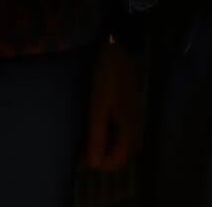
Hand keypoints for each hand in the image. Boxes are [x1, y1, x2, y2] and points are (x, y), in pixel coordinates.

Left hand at [83, 37, 139, 171]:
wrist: (115, 47)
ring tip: (81, 133)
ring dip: (100, 143)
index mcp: (129, 128)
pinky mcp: (126, 108)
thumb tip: (92, 163)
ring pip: (116, 142)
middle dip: (98, 155)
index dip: (96, 164)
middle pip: (117, 154)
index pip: (116, 162)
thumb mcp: (97, 106)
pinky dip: (103, 132)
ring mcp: (132, 116)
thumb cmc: (106, 76)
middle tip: (77, 145)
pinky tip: (90, 121)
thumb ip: (96, 135)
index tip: (78, 154)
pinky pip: (116, 130)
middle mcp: (134, 126)